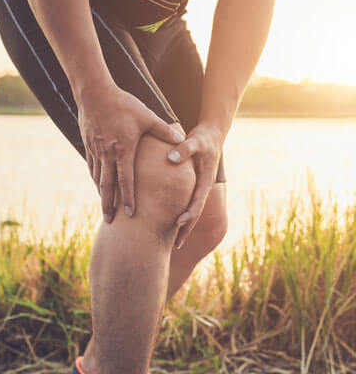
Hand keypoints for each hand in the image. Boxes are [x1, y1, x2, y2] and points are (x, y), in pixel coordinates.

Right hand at [77, 84, 184, 222]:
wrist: (94, 92)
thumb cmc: (123, 104)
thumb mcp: (147, 116)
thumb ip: (164, 130)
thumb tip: (181, 139)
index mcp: (124, 150)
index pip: (126, 180)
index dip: (128, 198)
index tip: (129, 214)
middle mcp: (108, 154)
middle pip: (107, 186)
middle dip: (108, 205)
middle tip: (108, 221)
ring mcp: (96, 150)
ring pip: (97, 178)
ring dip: (100, 194)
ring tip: (103, 207)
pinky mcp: (88, 144)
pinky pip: (91, 166)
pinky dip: (94, 178)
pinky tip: (97, 184)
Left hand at [167, 122, 223, 248]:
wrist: (212, 134)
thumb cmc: (203, 138)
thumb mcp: (195, 141)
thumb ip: (184, 149)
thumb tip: (171, 158)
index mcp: (205, 181)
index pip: (197, 202)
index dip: (189, 214)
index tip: (178, 224)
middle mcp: (202, 188)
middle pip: (195, 213)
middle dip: (186, 229)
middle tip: (176, 246)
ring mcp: (198, 188)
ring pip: (191, 211)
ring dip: (183, 226)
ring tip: (173, 242)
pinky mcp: (192, 185)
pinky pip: (186, 203)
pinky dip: (180, 213)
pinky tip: (169, 221)